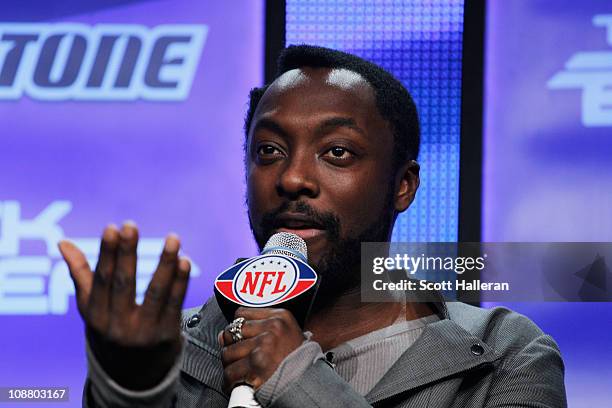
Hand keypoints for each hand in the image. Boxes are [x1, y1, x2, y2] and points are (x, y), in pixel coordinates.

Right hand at [58, 222, 190, 389]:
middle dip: (128, 253)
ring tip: (173, 238)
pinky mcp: (167, 336)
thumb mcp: (92, 308)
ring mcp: (143, 332)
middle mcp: (117, 325)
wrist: (134, 375)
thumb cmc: (110, 329)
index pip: (102, 280)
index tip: (112, 228)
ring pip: (155, 292)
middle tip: (131, 226)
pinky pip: (175, 304)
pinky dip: (180, 282)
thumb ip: (81, 274)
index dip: (107, 254)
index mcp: (96, 316)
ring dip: (165, 263)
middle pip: (124, 284)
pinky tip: (184, 261)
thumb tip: (63, 242)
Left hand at [219, 307, 304, 393]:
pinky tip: (238, 382)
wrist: (309, 382)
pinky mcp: (256, 365)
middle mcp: (272, 328)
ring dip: (230, 364)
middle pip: (231, 332)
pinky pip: (230, 372)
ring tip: (240, 370)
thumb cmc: (296, 359)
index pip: (242, 314)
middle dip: (231, 347)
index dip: (239, 329)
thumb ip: (255, 328)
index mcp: (280, 316)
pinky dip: (230, 380)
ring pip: (227, 353)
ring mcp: (264, 346)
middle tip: (240, 357)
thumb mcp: (285, 332)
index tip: (244, 339)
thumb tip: (222, 334)